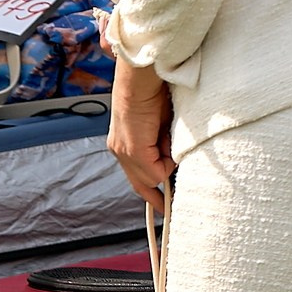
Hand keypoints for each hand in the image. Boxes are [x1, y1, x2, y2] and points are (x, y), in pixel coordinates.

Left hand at [108, 60, 173, 200]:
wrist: (142, 80)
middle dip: (155, 197)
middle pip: (139, 183)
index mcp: (123, 143)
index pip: (135, 174)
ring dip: (166, 164)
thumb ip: (163, 145)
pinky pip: (156, 171)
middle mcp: (119, 150)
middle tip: (166, 210)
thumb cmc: (154, 94)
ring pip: (150, 178)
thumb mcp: (161, 125)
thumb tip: (173, 161)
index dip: (149, 190)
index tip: (162, 203)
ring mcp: (124, 151)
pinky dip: (167, 160)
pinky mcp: (133, 150)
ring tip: (168, 139)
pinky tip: (166, 140)